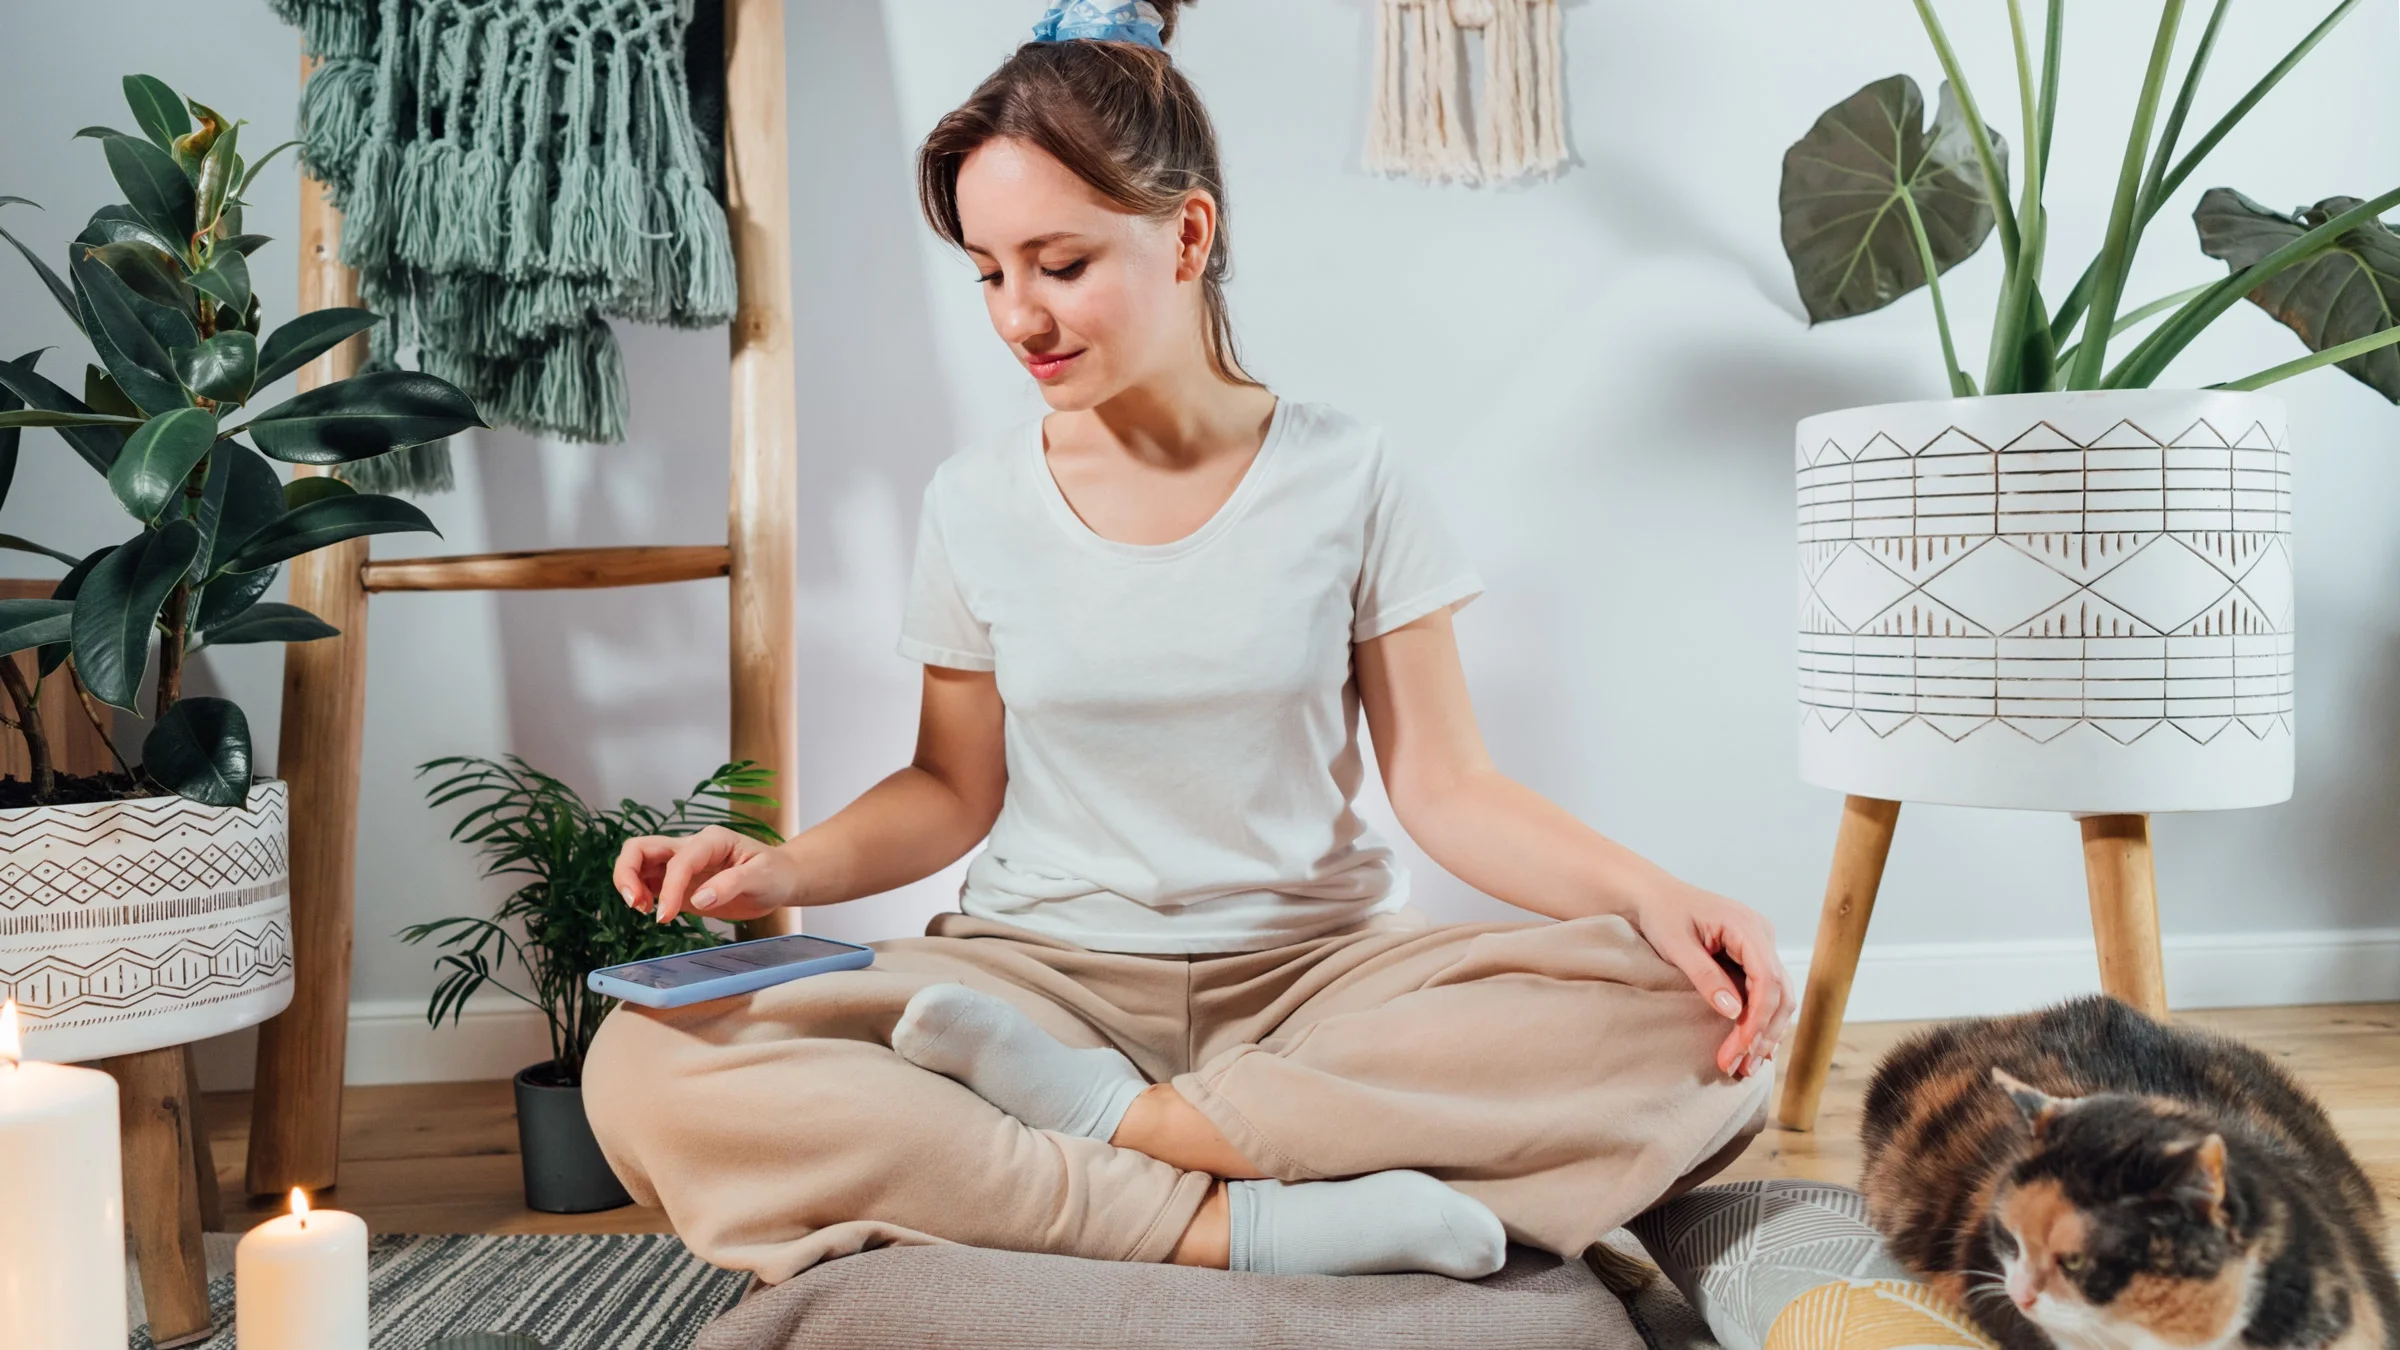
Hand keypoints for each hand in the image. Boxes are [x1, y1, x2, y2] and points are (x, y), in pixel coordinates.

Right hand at [613, 825, 799, 924]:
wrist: (780, 880)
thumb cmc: (775, 873)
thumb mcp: (762, 877)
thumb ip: (731, 885)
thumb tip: (699, 899)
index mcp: (711, 840)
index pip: (678, 860)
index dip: (668, 887)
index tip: (666, 916)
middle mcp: (690, 847)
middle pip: (641, 848)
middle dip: (627, 872)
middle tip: (635, 904)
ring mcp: (681, 864)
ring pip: (638, 862)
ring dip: (629, 883)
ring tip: (642, 909)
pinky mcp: (679, 883)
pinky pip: (648, 882)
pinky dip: (639, 894)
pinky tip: (650, 911)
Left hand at [1629, 882, 1793, 1080]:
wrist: (1653, 896)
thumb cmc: (1661, 914)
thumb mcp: (1676, 945)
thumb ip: (1705, 977)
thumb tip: (1733, 1012)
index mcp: (1746, 926)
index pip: (1768, 979)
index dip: (1758, 1018)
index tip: (1741, 1048)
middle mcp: (1762, 935)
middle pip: (1780, 992)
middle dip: (1764, 1034)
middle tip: (1741, 1067)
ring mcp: (1761, 946)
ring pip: (1779, 997)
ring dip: (1765, 1033)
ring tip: (1745, 1067)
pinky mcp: (1752, 958)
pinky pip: (1766, 993)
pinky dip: (1760, 1021)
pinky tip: (1750, 1048)